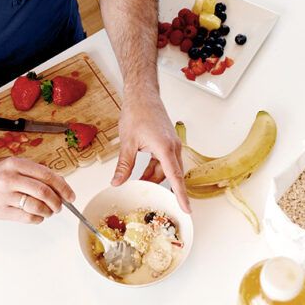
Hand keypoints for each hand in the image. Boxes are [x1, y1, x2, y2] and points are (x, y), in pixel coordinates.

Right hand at [0, 156, 75, 223]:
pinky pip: (26, 217)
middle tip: (60, 205)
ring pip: (36, 206)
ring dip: (48, 211)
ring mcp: (5, 195)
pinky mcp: (0, 210)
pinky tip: (37, 216)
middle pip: (44, 192)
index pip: (47, 176)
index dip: (63, 187)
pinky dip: (37, 218)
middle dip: (57, 201)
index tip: (70, 195)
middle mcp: (10, 179)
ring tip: (49, 211)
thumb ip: (34, 172)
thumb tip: (59, 184)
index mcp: (16, 164)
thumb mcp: (13, 164)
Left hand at [112, 92, 190, 212]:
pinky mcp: (168, 142)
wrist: (142, 96)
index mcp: (165, 148)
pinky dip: (155, 169)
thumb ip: (124, 166)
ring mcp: (172, 144)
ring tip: (140, 184)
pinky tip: (143, 173)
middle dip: (162, 187)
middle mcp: (173, 147)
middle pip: (172, 175)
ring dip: (156, 177)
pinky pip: (165, 161)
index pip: (175, 177)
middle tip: (152, 199)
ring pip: (167, 169)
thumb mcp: (128, 143)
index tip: (186, 209)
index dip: (181, 195)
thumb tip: (117, 182)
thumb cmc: (137, 113)